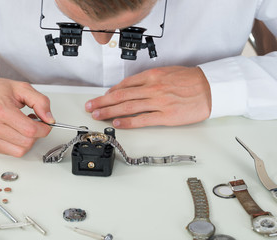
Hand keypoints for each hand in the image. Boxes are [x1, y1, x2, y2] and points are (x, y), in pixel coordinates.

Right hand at [0, 78, 53, 156]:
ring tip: (24, 127)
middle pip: (26, 142)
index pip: (30, 129)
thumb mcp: (22, 88)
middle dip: (36, 134)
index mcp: (0, 110)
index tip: (46, 124)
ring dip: (28, 141)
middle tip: (34, 123)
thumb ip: (40, 102)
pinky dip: (18, 145)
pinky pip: (11, 153)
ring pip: (20, 151)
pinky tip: (15, 132)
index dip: (44, 129)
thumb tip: (49, 119)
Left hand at [85, 66, 211, 127]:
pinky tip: (117, 123)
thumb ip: (149, 79)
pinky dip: (128, 121)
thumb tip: (132, 87)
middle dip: (102, 102)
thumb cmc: (191, 80)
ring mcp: (158, 102)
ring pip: (128, 107)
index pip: (125, 85)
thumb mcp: (167, 72)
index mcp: (152, 76)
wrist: (211, 88)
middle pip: (121, 95)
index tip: (101, 97)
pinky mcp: (166, 116)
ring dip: (109, 111)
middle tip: (90, 107)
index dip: (110, 92)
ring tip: (97, 115)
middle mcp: (152, 88)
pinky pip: (143, 119)